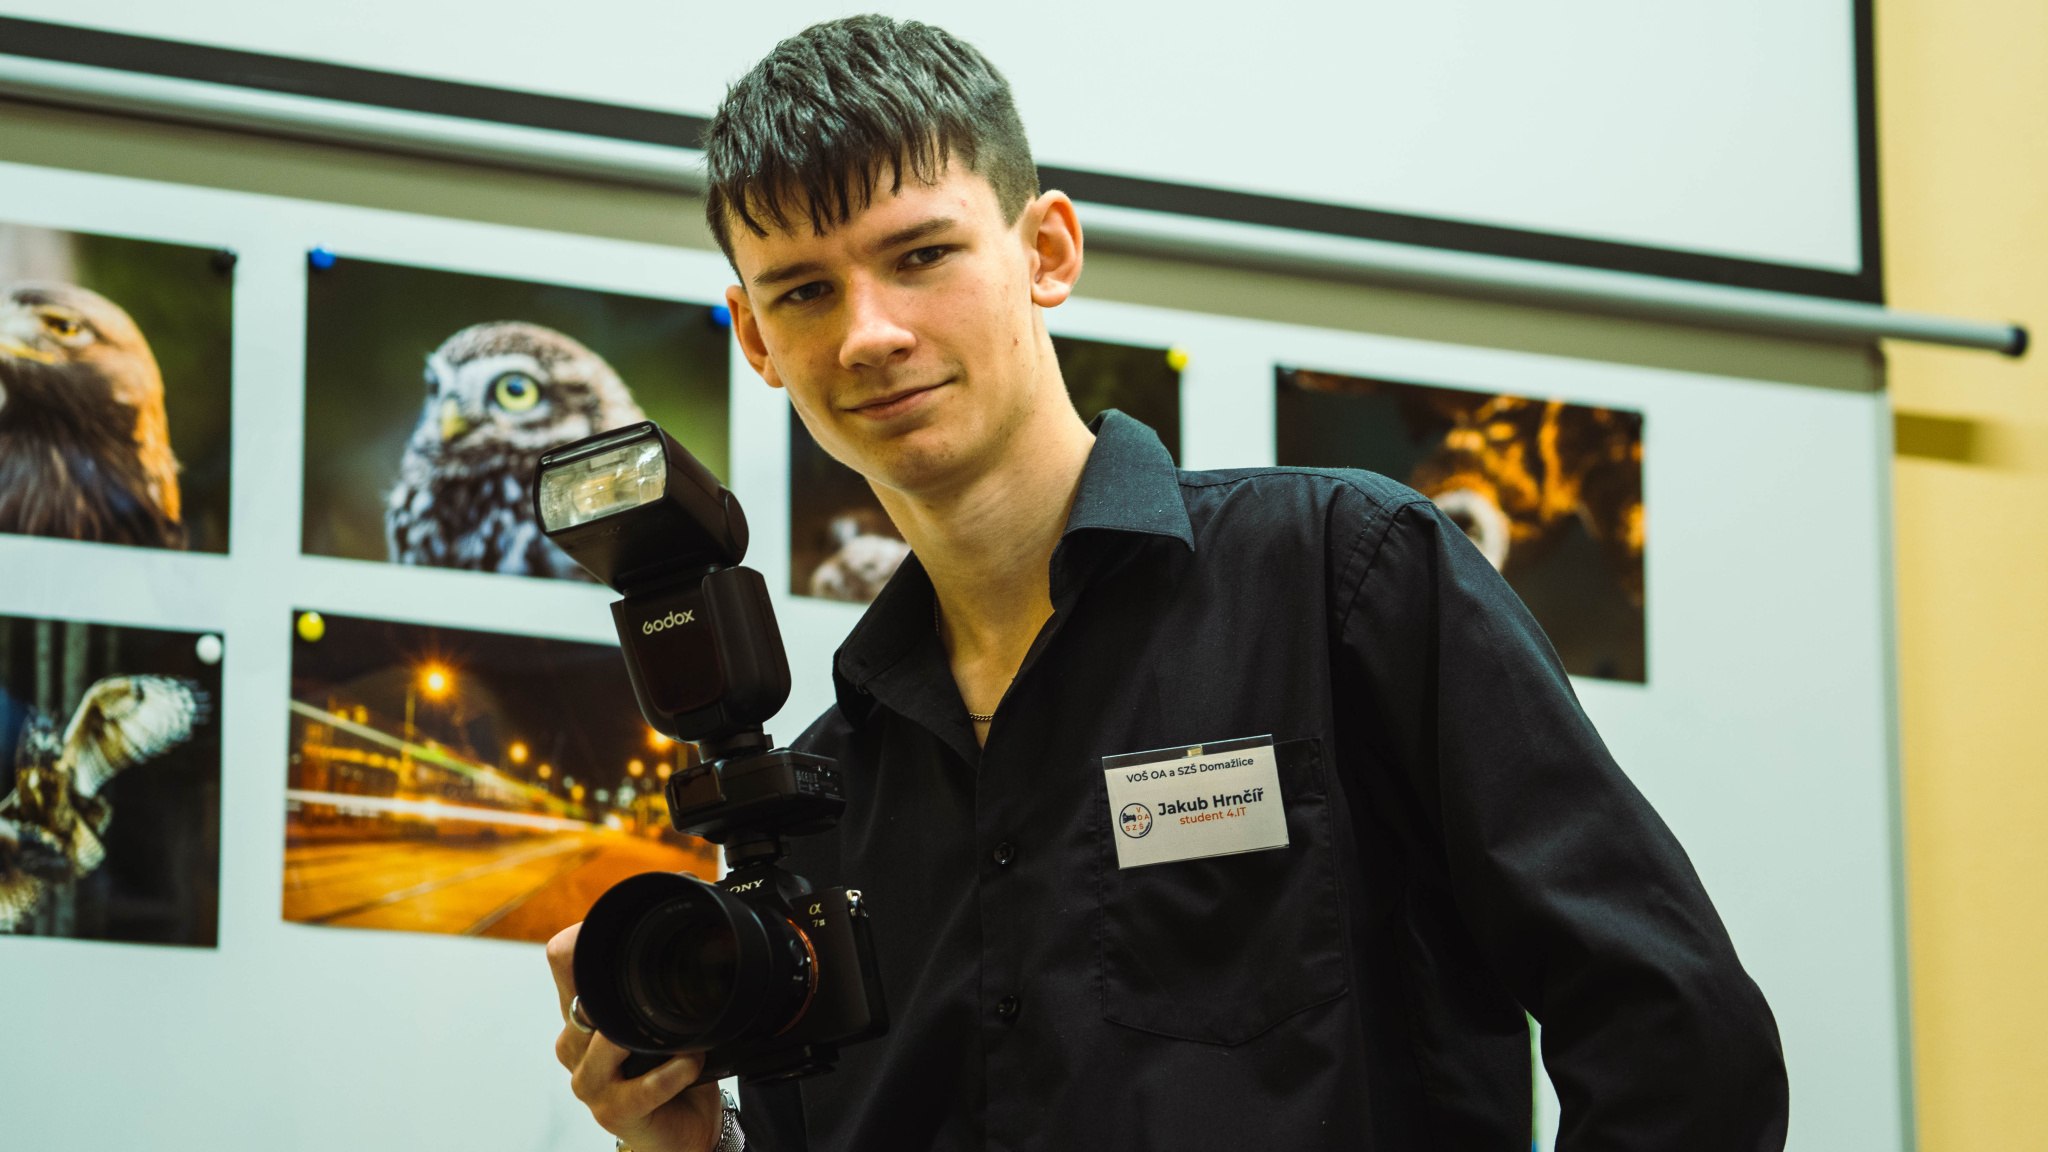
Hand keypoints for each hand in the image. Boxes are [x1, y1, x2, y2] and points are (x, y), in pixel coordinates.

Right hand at [548, 922, 725, 1151]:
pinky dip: (673, 1072)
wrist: (682, 1128)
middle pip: (578, 995)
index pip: (561, 958)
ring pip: (608, 1040)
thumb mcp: (654, 1018)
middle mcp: (574, 1044)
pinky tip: (690, 1064)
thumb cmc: (668, 1068)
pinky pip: (642, 1084)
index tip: (627, 929)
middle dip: (623, 989)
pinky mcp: (610, 1111)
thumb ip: (651, 979)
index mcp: (580, 1013)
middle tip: (660, 989)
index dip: (584, 936)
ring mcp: (587, 1080)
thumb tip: (680, 914)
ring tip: (684, 1037)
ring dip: (651, 1036)